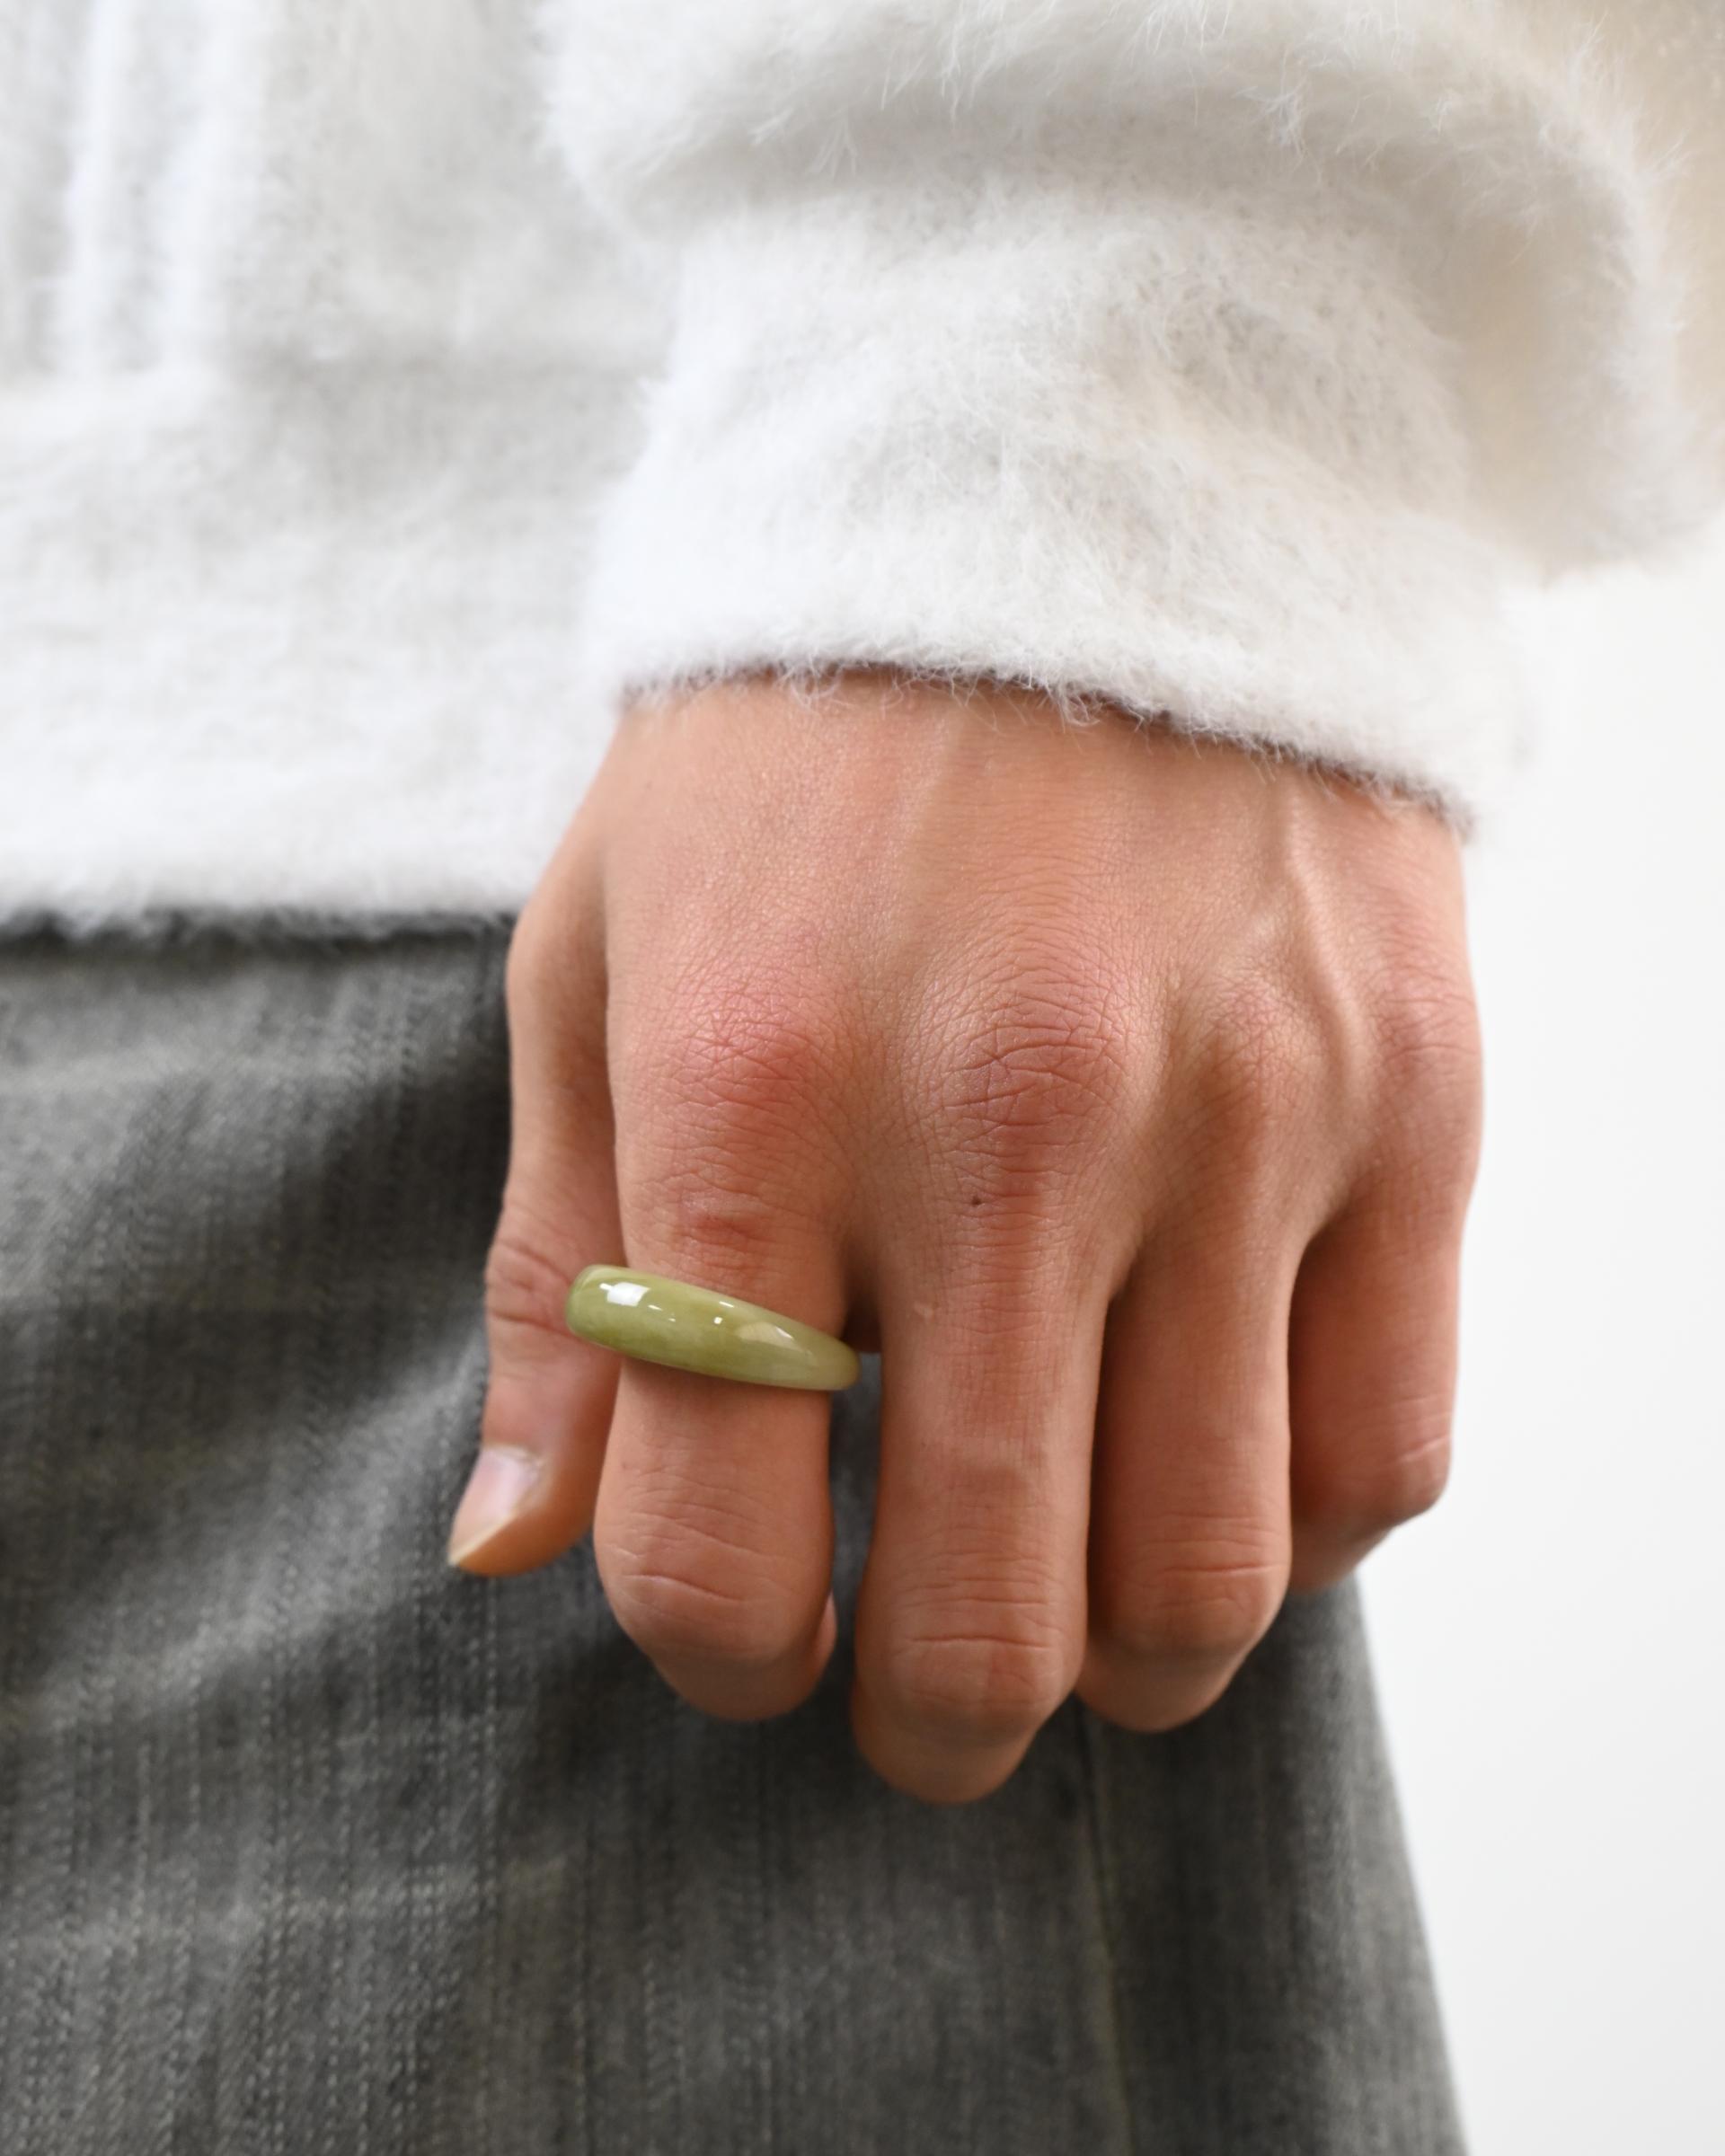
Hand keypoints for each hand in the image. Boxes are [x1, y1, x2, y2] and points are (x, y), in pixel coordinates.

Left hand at [452, 672, 1481, 1803]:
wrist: (1069, 502)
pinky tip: (1209, 1460)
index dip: (717, 1654)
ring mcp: (1236, 1120)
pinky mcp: (1406, 1100)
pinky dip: (1293, 1535)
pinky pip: (1383, 1451)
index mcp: (750, 1098)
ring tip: (1070, 1599)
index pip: (714, 1550)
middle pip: (985, 1623)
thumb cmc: (793, 764)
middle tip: (912, 1703)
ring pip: (1211, 1588)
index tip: (746, 1625)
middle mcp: (1001, 1128)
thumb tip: (510, 1550)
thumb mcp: (596, 966)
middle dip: (924, 1728)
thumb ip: (557, 1277)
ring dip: (1119, 1664)